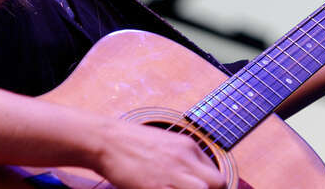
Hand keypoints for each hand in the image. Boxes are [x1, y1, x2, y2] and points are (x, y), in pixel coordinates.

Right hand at [95, 119, 225, 188]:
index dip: (210, 187)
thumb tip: (193, 174)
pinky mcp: (157, 187)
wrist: (107, 140)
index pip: (216, 173)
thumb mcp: (165, 142)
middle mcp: (185, 158)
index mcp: (188, 146)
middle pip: (217, 184)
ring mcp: (172, 173)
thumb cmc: (131, 142)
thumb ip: (182, 157)